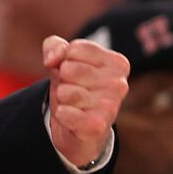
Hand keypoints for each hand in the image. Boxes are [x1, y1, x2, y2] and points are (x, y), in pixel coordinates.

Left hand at [43, 35, 129, 167]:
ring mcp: (111, 106)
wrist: (77, 126)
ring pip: (65, 92)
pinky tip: (72, 118)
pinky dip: (61, 115)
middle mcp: (120, 84)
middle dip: (62, 80)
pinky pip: (65, 113)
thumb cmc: (74, 86)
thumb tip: (52, 59)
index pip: (75, 49)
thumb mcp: (62, 60)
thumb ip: (54, 46)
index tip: (74, 73)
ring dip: (62, 98)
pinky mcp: (98, 126)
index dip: (64, 61)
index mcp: (118, 63)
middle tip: (72, 90)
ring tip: (74, 105)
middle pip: (68, 69)